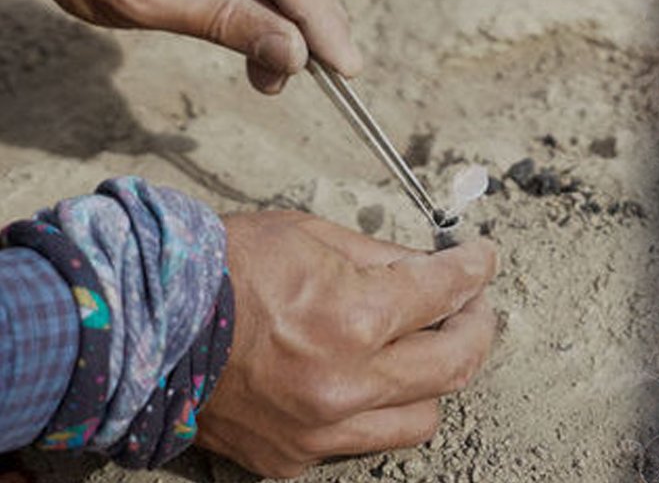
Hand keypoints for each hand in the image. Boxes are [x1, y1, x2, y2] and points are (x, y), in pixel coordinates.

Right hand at [196, 212, 497, 477]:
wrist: (138, 325)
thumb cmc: (219, 268)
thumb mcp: (310, 237)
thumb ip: (383, 259)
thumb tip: (433, 267)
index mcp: (354, 319)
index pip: (446, 294)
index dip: (475, 270)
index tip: (483, 260)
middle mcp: (346, 384)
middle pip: (455, 365)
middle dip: (476, 326)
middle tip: (472, 305)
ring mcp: (320, 430)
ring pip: (422, 418)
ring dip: (433, 378)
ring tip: (423, 346)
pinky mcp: (292, 459)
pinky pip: (362, 441)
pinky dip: (373, 409)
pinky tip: (362, 378)